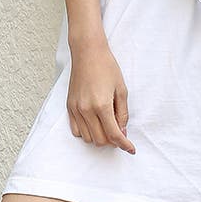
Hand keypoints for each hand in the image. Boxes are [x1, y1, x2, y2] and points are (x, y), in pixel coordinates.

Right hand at [65, 38, 135, 154]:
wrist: (88, 52)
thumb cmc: (107, 67)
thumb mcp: (122, 89)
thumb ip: (122, 113)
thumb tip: (122, 132)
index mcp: (102, 105)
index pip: (114, 134)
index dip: (124, 144)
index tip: (131, 149)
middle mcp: (86, 110)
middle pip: (100, 140)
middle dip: (112, 141)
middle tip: (121, 133)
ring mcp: (76, 109)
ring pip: (87, 138)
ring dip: (99, 137)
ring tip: (108, 125)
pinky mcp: (69, 107)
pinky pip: (76, 130)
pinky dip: (87, 132)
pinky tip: (95, 123)